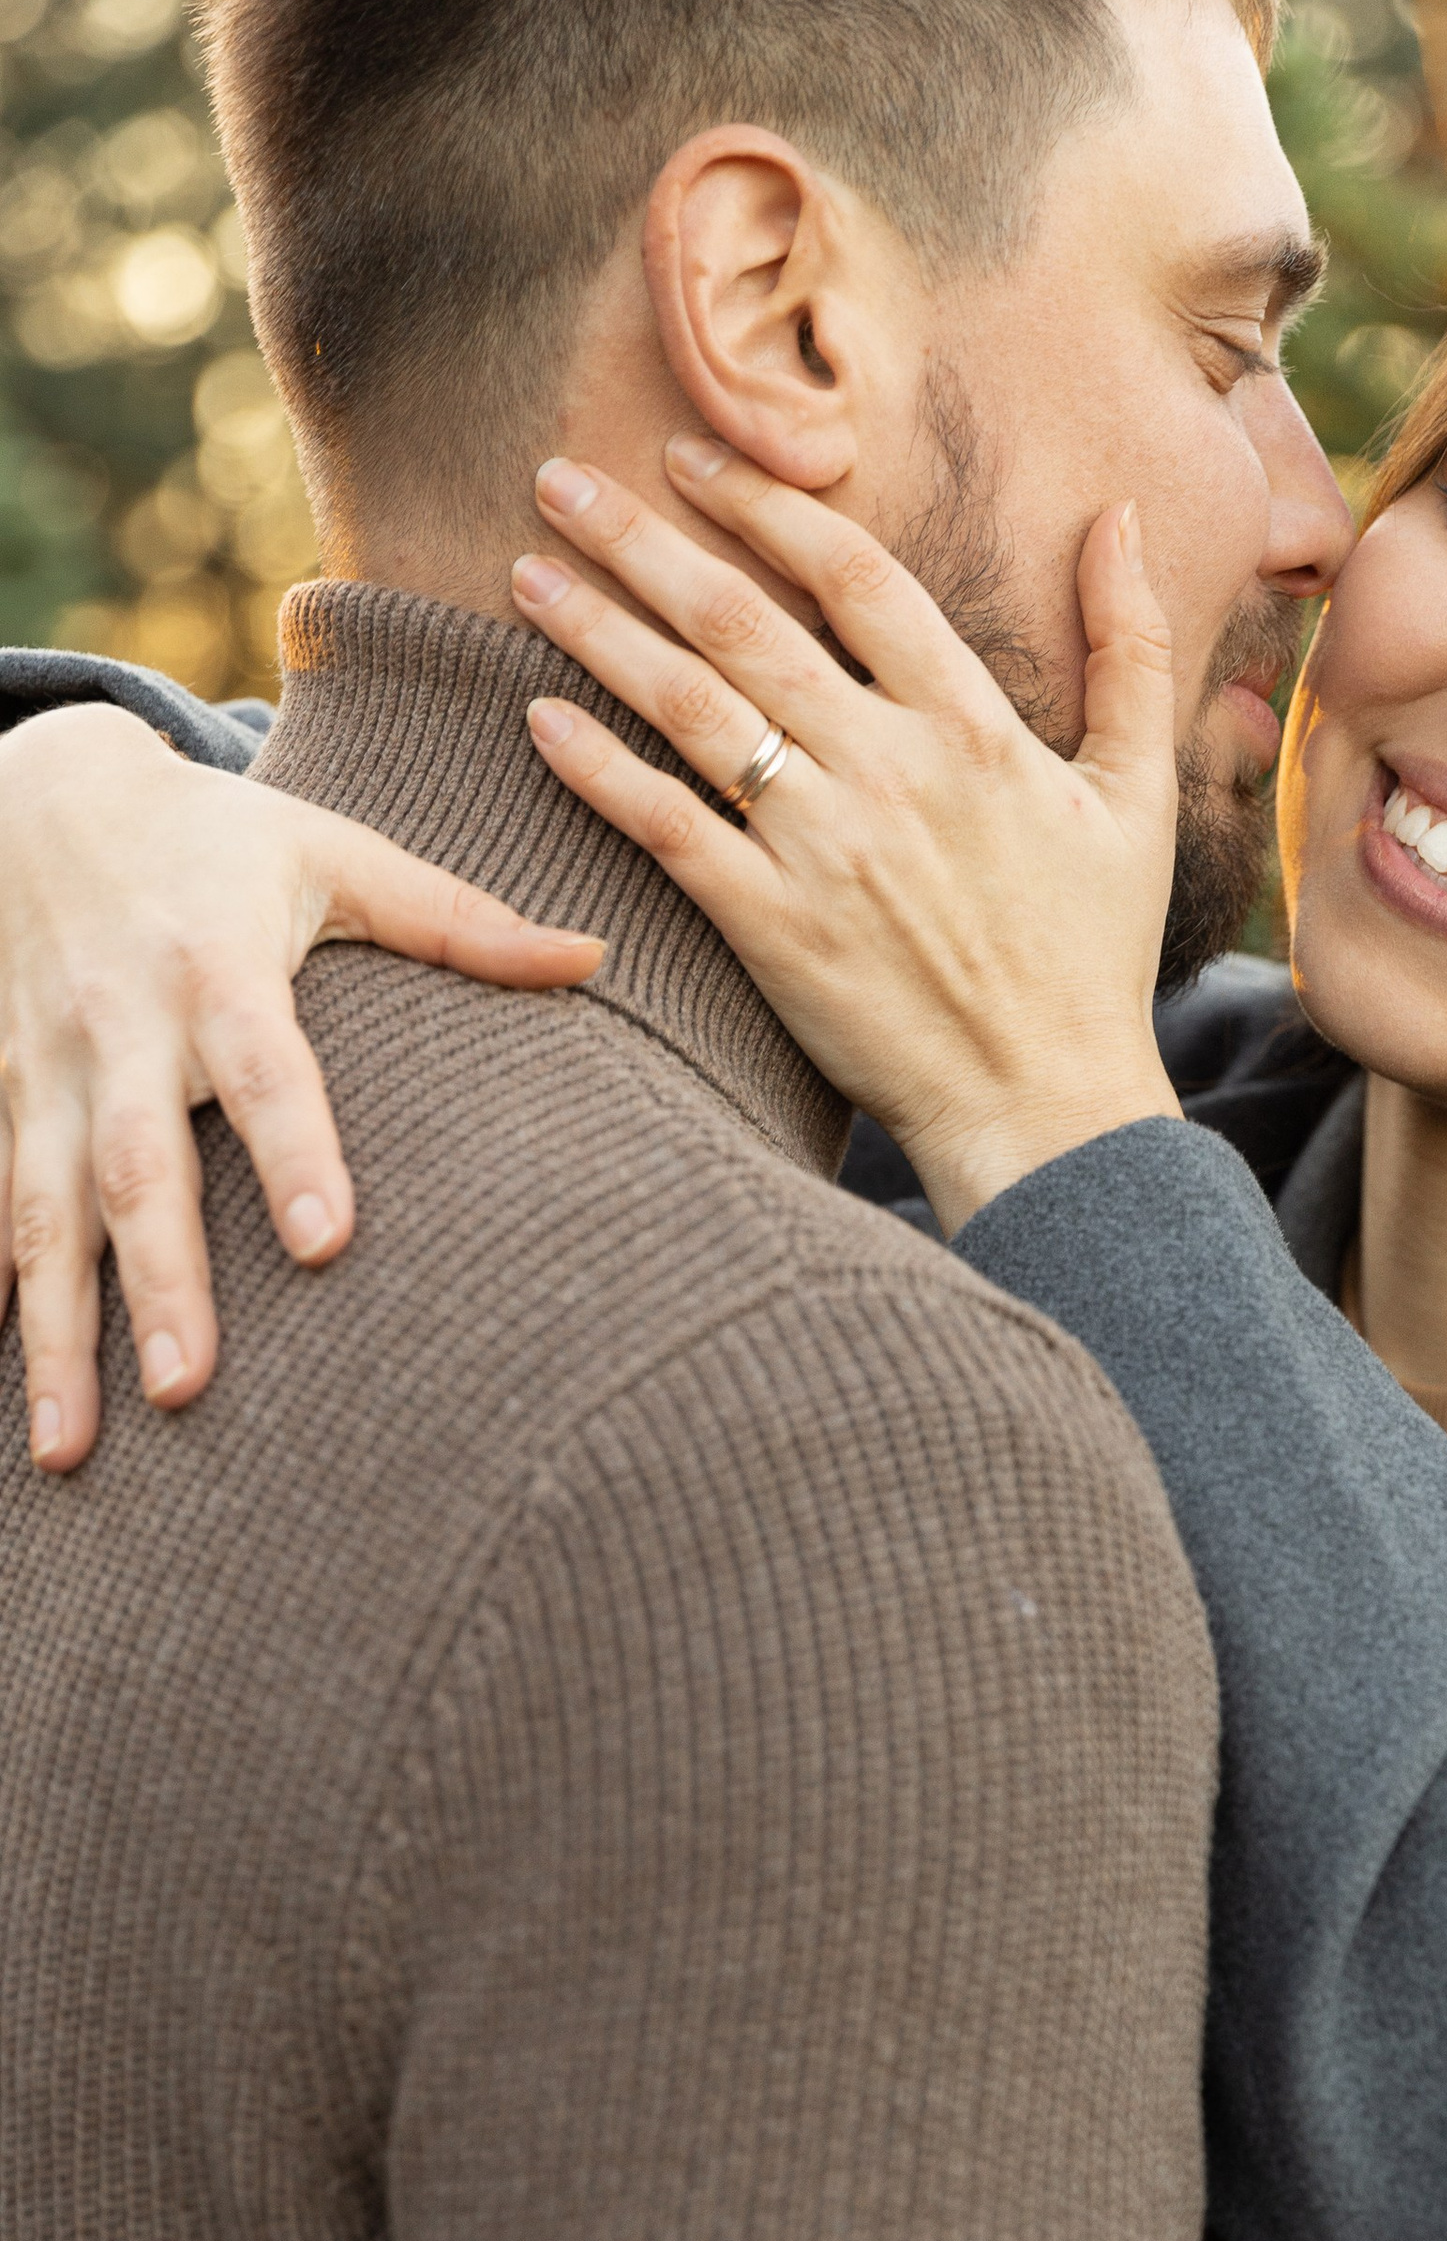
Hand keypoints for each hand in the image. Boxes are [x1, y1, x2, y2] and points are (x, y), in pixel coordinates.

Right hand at [0, 700, 602, 1471]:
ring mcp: (42, 1066)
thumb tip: (594, 958)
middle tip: (188, 1390)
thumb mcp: (336, 853)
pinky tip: (1, 1406)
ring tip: (67, 1448)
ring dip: (56, 1334)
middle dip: (156, 1282)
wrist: (42, 792)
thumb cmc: (222, 839)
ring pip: (40, 1211)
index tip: (328, 1244)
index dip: (293, 1151)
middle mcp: (119, 1023)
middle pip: (136, 1165)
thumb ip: (459, 919)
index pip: (263, 1069)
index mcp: (214, 964)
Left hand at [508, 443, 1181, 1230]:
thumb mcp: (1140, 794)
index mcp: (975, 728)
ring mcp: (826, 851)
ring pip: (691, 710)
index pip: (853, 575)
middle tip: (561, 481)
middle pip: (743, 621)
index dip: (765, 503)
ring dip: (599, 632)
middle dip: (641, 540)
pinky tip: (538, 718)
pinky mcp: (774, 930)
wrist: (1047, 1106)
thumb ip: (1132, 649)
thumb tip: (1118, 515)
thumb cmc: (1094, 955)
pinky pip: (668, 828)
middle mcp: (891, 772)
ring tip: (528, 574)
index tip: (694, 460)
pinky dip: (599, 770)